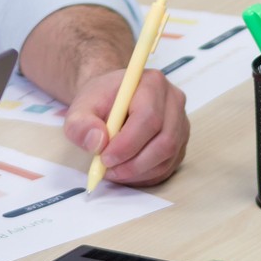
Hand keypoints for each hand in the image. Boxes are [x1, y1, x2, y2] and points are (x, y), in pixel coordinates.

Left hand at [63, 67, 188, 185]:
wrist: (112, 100)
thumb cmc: (100, 102)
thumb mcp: (80, 108)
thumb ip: (81, 124)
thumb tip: (97, 143)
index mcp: (152, 84)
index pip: (149, 118)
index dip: (128, 144)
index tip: (104, 158)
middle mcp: (173, 102)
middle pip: (164, 141)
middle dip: (134, 163)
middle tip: (108, 170)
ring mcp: (180, 124)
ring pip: (167, 157)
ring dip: (138, 172)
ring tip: (113, 171)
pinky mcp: (180, 143)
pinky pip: (167, 167)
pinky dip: (145, 176)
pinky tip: (125, 171)